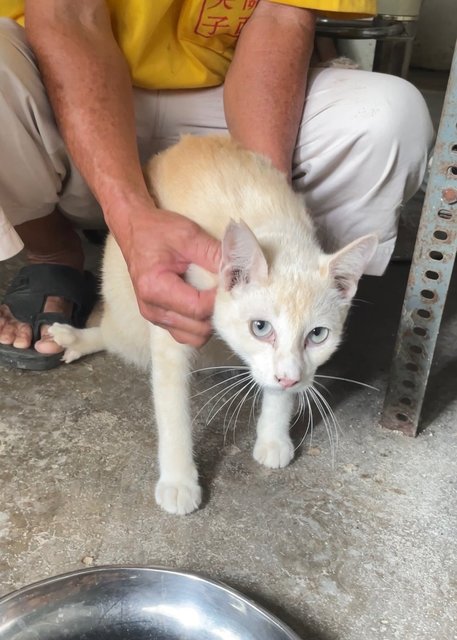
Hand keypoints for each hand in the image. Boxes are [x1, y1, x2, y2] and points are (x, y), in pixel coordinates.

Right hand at [111, 199, 220, 346]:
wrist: (134, 230)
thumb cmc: (157, 230)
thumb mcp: (188, 235)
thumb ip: (214, 255)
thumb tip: (239, 273)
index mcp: (155, 288)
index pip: (198, 308)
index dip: (220, 299)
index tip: (233, 284)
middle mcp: (152, 309)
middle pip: (198, 329)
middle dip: (217, 312)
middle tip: (227, 291)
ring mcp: (155, 317)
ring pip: (194, 337)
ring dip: (209, 322)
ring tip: (215, 298)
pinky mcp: (160, 319)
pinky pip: (187, 333)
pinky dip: (200, 324)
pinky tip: (205, 303)